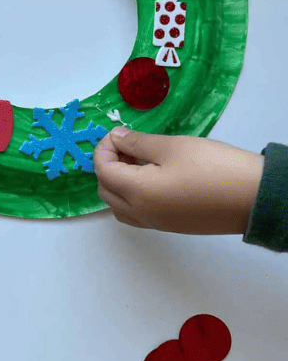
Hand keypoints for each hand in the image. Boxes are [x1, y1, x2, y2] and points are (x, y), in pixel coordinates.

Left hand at [94, 128, 263, 233]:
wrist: (257, 197)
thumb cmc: (215, 168)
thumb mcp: (173, 147)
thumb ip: (138, 143)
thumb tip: (116, 138)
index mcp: (138, 193)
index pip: (103, 171)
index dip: (104, 149)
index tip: (118, 134)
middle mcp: (141, 213)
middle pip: (106, 191)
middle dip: (108, 166)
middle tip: (126, 145)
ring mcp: (156, 223)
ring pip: (119, 206)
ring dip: (119, 183)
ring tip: (138, 160)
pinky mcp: (171, 226)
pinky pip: (138, 213)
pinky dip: (133, 195)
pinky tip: (151, 176)